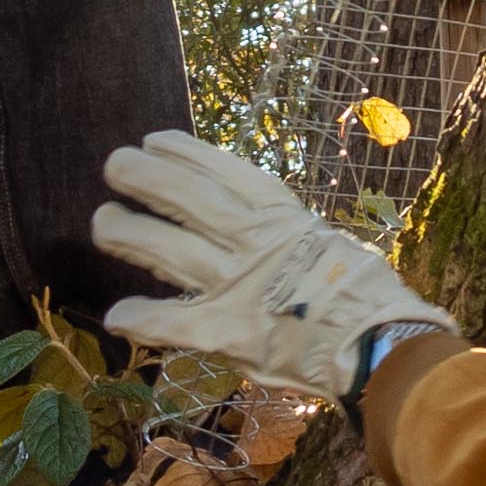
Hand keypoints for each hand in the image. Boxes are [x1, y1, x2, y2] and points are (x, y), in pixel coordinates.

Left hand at [89, 131, 450, 394]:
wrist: (383, 346)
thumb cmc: (365, 296)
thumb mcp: (327, 245)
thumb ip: (286, 236)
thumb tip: (260, 227)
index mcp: (283, 217)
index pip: (224, 171)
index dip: (184, 152)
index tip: (154, 140)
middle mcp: (255, 243)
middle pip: (187, 198)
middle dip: (145, 177)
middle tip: (115, 164)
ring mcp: (238, 286)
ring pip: (169, 250)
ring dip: (129, 234)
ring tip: (102, 221)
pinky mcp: (228, 333)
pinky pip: (173, 323)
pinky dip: (143, 319)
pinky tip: (116, 316)